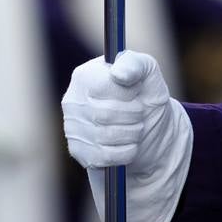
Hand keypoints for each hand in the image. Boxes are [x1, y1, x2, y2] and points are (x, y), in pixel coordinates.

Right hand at [62, 50, 172, 172]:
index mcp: (84, 75)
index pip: (102, 87)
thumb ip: (133, 64)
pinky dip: (125, 152)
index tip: (137, 92)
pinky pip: (104, 157)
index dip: (126, 93)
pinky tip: (130, 144)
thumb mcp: (147, 72)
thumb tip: (118, 73)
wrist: (149, 129)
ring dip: (132, 135)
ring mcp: (72, 127)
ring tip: (137, 128)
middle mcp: (72, 100)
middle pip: (105, 114)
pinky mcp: (78, 151)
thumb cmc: (144, 94)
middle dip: (133, 116)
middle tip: (140, 114)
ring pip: (105, 137)